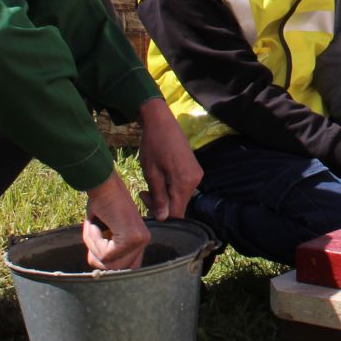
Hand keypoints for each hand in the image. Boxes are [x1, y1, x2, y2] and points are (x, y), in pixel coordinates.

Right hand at [83, 173, 149, 270]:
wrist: (102, 184)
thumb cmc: (100, 204)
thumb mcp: (104, 233)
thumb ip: (107, 252)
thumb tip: (102, 272)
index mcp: (140, 240)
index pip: (126, 269)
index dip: (106, 264)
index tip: (95, 250)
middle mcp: (144, 241)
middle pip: (116, 271)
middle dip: (96, 257)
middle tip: (93, 235)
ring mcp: (139, 240)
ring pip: (108, 264)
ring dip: (93, 247)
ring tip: (95, 227)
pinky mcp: (131, 238)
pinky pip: (104, 255)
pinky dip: (93, 240)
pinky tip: (97, 223)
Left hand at [135, 98, 201, 219]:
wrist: (162, 122)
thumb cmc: (154, 145)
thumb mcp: (152, 173)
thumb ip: (159, 197)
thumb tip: (163, 218)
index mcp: (184, 183)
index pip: (176, 214)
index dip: (160, 215)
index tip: (145, 200)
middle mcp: (195, 181)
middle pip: (178, 206)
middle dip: (160, 204)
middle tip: (143, 192)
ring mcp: (196, 175)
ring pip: (179, 197)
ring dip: (164, 195)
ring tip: (149, 183)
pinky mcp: (194, 170)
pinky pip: (182, 187)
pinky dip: (170, 187)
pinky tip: (159, 178)